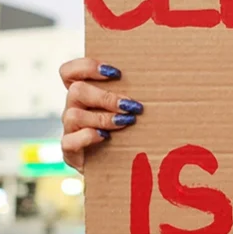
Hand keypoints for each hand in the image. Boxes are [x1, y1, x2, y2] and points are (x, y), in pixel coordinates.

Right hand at [58, 58, 142, 172]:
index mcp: (83, 94)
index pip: (69, 72)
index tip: (116, 73)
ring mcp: (70, 129)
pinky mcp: (70, 151)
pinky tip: (106, 137)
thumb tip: (163, 81)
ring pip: (73, 115)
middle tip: (131, 105)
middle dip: (107, 97)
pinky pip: (70, 141)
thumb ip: (131, 94)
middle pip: (77, 91)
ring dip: (103, 117)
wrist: (117, 166)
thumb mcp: (127, 109)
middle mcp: (73, 108)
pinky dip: (88, 137)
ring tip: (126, 122)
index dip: (87, 67)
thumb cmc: (126, 131)